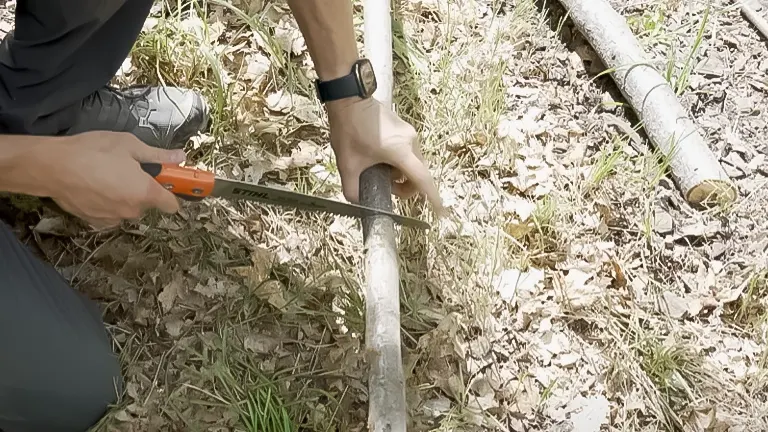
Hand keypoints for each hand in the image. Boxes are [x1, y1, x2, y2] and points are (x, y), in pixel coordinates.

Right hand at [38, 131, 185, 229]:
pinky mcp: (95, 221)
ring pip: (128, 208)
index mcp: (145, 192)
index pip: (172, 203)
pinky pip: (110, 213)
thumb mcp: (129, 145)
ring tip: (107, 175)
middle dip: (143, 189)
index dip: (174, 192)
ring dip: (124, 196)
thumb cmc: (91, 152)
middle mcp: (132, 209)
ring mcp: (113, 217)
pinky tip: (95, 186)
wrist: (52, 166)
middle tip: (129, 169)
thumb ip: (158, 155)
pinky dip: (107, 203)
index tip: (172, 183)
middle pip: (148, 203)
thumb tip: (179, 157)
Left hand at [327, 97, 443, 212]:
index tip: (440, 211)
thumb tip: (359, 203)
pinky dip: (399, 161)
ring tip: (379, 170)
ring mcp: (409, 133)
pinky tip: (380, 158)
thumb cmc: (349, 128)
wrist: (348, 98)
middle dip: (405, 186)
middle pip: (419, 173)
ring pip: (413, 163)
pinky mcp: (405, 128)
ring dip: (401, 173)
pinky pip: (408, 152)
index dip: (432, 197)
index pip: (421, 179)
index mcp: (400, 151)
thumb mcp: (347, 164)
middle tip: (385, 188)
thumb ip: (352, 189)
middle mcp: (411, 142)